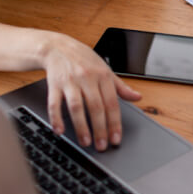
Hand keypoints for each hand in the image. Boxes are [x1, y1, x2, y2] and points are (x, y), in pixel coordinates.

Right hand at [41, 35, 141, 149]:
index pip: (112, 103)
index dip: (114, 123)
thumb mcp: (105, 70)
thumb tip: (138, 97)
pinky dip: (56, 118)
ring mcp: (70, 81)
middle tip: (102, 146)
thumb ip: (120, 86)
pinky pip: (54, 103)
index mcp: (103, 76)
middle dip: (100, 129)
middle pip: (96, 107)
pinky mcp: (54, 84)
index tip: (115, 139)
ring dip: (81, 126)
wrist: (58, 47)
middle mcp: (88, 78)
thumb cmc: (84, 59)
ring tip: (85, 142)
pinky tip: (60, 131)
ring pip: (77, 107)